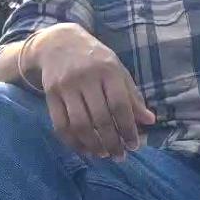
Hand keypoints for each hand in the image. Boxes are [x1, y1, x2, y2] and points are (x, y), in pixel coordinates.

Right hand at [32, 25, 156, 161]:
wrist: (59, 42)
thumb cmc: (95, 60)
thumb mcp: (117, 71)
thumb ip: (132, 96)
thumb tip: (149, 121)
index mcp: (108, 70)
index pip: (120, 105)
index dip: (128, 129)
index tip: (134, 146)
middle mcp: (86, 77)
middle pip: (100, 118)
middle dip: (112, 142)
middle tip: (119, 156)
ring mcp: (66, 86)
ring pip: (79, 124)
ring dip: (92, 145)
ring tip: (103, 154)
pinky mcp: (50, 94)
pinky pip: (60, 125)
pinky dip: (72, 141)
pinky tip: (83, 149)